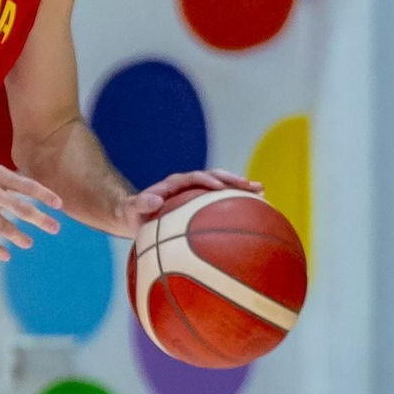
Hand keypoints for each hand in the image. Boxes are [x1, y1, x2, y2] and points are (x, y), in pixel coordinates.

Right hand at [0, 152, 63, 262]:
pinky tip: (6, 255)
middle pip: (21, 208)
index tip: (59, 204)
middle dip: (41, 219)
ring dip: (20, 236)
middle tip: (55, 228)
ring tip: (29, 243)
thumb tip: (16, 185)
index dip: (44, 195)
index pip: (26, 185)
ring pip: (5, 226)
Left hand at [116, 168, 261, 236]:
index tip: (219, 187)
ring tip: (261, 190)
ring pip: (222, 186)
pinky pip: (222, 201)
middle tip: (249, 185)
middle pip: (214, 177)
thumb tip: (154, 200)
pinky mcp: (202, 203)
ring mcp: (197, 193)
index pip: (193, 178)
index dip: (206, 180)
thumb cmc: (133, 214)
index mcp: (173, 184)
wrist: (136, 216)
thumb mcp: (131, 209)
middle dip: (231, 180)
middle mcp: (188, 185)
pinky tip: (256, 209)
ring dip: (240, 187)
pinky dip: (237, 203)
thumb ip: (141, 203)